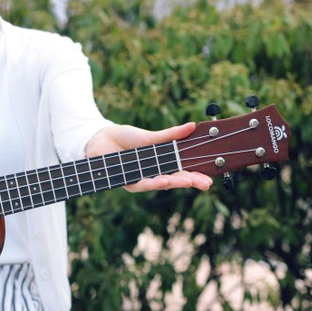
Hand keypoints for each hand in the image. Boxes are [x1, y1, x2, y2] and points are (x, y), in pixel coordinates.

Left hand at [85, 123, 212, 191]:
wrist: (102, 139)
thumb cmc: (127, 138)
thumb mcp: (151, 136)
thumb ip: (171, 135)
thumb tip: (192, 125)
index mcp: (161, 164)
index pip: (182, 172)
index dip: (196, 177)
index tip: (209, 179)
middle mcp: (153, 174)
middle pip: (175, 180)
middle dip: (190, 182)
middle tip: (205, 183)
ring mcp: (141, 179)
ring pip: (160, 184)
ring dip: (174, 183)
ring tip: (187, 181)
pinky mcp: (127, 182)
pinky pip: (141, 184)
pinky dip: (152, 183)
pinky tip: (163, 181)